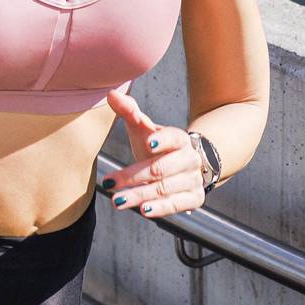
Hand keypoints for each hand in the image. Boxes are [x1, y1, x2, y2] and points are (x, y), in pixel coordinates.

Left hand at [102, 87, 205, 218]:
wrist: (183, 166)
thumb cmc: (156, 147)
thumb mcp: (143, 129)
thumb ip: (129, 112)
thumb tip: (111, 94)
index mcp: (179, 139)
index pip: (173, 137)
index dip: (162, 140)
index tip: (148, 143)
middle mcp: (190, 159)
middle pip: (161, 168)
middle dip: (134, 176)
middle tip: (109, 182)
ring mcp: (193, 180)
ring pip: (165, 188)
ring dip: (140, 195)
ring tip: (118, 200)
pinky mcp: (195, 198)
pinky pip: (177, 204)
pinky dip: (160, 209)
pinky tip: (143, 210)